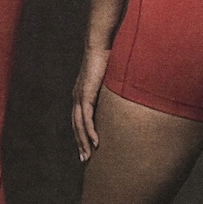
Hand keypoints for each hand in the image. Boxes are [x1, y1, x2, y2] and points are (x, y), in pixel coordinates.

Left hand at [71, 45, 109, 161]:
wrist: (99, 44)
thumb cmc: (107, 57)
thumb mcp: (110, 77)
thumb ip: (114, 87)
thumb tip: (126, 91)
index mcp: (81, 94)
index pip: (79, 119)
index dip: (81, 134)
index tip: (86, 147)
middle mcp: (77, 97)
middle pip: (76, 126)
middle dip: (80, 143)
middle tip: (84, 158)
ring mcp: (79, 97)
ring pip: (79, 126)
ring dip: (84, 142)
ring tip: (89, 156)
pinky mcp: (85, 95)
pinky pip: (86, 118)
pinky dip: (90, 132)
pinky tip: (95, 143)